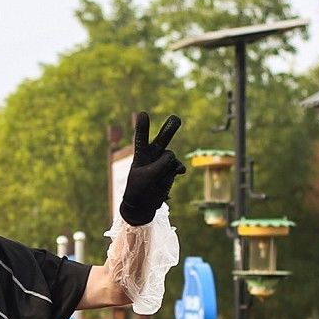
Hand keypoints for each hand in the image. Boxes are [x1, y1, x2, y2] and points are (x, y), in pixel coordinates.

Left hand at [119, 111, 186, 226]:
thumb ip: (160, 165)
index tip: (143, 114)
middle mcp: (152, 155)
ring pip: (171, 156)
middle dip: (170, 128)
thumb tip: (174, 160)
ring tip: (158, 176)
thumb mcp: (146, 177)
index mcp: (141, 154)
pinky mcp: (171, 170)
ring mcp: (163, 162)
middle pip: (162, 138)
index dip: (143, 127)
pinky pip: (177, 166)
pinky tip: (180, 171)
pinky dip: (178, 168)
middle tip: (176, 118)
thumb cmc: (139, 190)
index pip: (141, 138)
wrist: (143, 204)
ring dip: (167, 165)